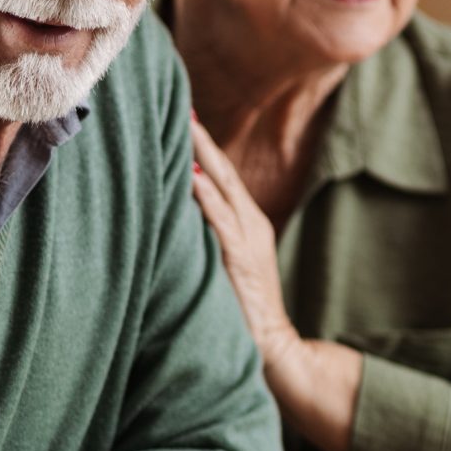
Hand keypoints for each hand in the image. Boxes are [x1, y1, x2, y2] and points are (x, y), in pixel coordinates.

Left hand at [189, 118, 299, 369]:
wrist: (273, 347)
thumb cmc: (242, 309)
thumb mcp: (224, 264)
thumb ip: (208, 237)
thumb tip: (178, 212)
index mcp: (245, 223)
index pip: (222, 176)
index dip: (203, 145)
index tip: (183, 113)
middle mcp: (250, 224)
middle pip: (224, 171)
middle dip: (201, 138)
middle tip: (180, 103)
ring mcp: (248, 240)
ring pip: (224, 188)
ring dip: (202, 157)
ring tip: (184, 126)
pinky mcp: (240, 260)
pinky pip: (221, 222)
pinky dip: (207, 197)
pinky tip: (190, 177)